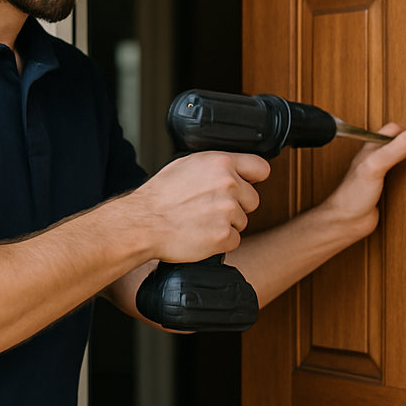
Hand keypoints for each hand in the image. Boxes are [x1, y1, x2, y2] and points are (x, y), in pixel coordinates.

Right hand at [128, 151, 270, 262]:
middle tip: (211, 208)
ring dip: (226, 224)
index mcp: (221, 163)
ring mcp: (228, 211)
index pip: (261, 168)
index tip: (248, 184)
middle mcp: (228, 184)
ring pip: (243, 222)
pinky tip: (201, 234)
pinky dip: (220, 242)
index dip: (254, 178)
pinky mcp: (223, 235)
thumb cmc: (160, 195)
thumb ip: (215, 166)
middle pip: (253, 200)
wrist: (143, 222)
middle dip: (237, 206)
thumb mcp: (187, 165)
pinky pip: (234, 241)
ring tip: (201, 220)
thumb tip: (232, 169)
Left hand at [322, 124, 405, 239]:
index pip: (393, 130)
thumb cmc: (352, 194)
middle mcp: (375, 159)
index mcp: (370, 148)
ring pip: (400, 161)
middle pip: (398, 144)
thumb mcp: (376, 165)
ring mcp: (379, 175)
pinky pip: (400, 179)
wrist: (345, 223)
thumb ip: (397, 148)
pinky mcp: (384, 191)